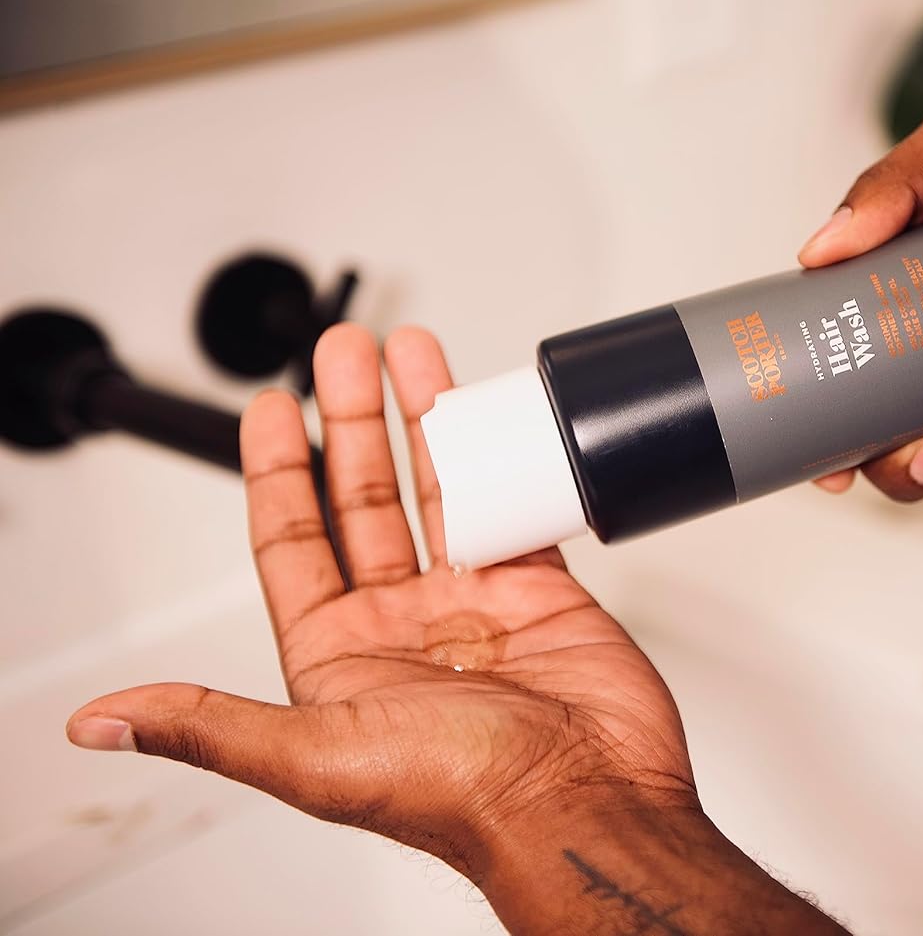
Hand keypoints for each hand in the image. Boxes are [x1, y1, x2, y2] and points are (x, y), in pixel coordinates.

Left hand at [66, 324, 697, 881]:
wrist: (582, 801)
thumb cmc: (462, 795)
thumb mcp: (315, 755)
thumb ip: (211, 723)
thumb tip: (105, 716)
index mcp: (340, 656)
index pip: (293, 541)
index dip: (279, 470)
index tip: (271, 409)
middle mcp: (402, 625)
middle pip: (364, 498)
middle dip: (351, 419)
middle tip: (344, 355)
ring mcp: (472, 604)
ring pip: (438, 490)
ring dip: (423, 420)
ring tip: (410, 357)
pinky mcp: (538, 592)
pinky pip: (512, 507)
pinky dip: (503, 460)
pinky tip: (492, 419)